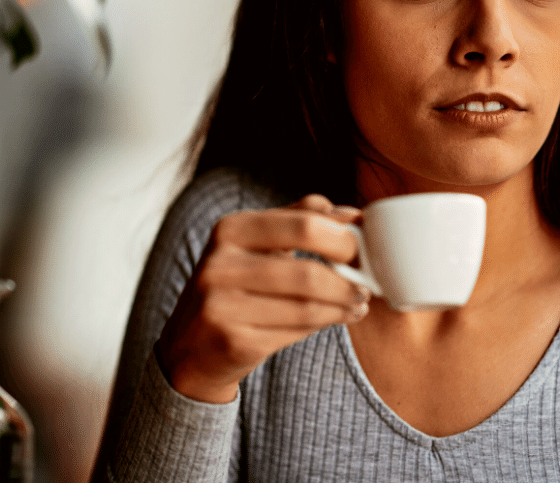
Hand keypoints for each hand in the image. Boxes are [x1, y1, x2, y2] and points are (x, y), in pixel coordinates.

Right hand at [155, 194, 368, 402]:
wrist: (191, 346)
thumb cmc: (236, 287)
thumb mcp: (257, 244)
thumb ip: (301, 220)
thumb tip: (352, 213)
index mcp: (231, 229)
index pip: (304, 224)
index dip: (345, 238)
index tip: (366, 249)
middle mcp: (219, 264)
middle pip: (308, 271)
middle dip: (348, 277)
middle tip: (367, 282)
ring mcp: (221, 304)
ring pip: (306, 306)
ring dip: (343, 305)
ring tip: (359, 302)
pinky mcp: (232, 340)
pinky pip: (296, 331)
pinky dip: (326, 324)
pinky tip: (338, 318)